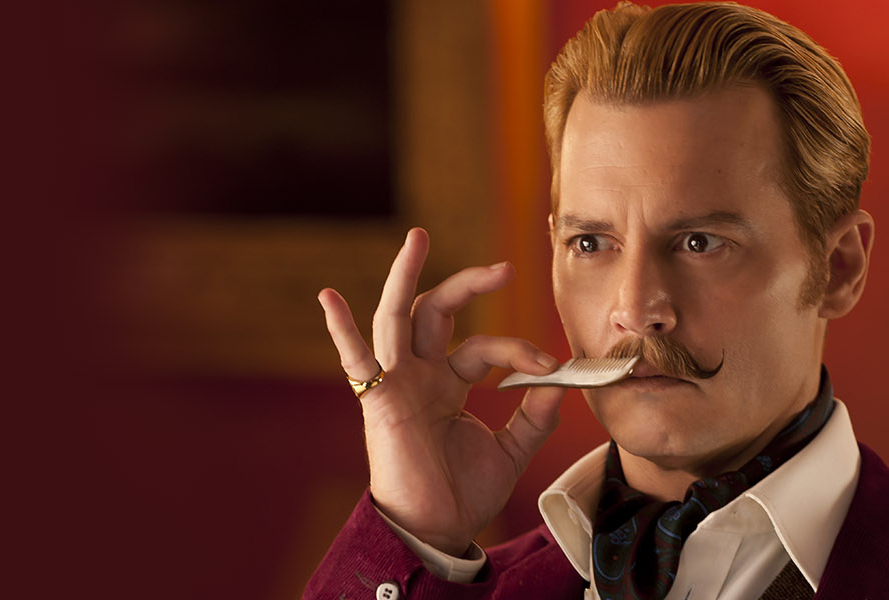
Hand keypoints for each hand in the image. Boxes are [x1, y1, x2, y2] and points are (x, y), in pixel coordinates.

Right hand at [317, 227, 566, 553]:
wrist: (438, 531)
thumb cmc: (463, 494)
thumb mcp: (511, 450)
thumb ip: (533, 417)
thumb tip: (559, 383)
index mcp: (447, 383)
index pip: (483, 346)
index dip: (519, 348)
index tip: (552, 364)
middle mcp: (419, 374)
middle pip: (437, 311)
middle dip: (468, 283)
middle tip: (504, 267)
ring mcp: (397, 383)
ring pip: (397, 318)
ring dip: (405, 276)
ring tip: (417, 238)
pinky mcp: (379, 402)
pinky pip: (356, 361)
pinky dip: (341, 330)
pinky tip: (329, 298)